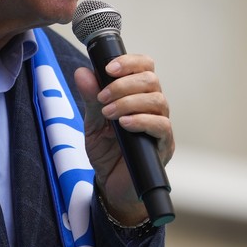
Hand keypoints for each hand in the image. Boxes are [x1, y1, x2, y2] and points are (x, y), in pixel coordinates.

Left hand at [74, 54, 173, 224]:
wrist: (111, 184)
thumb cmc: (106, 150)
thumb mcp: (92, 121)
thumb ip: (90, 97)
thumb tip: (83, 72)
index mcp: (138, 95)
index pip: (144, 67)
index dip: (129, 62)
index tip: (108, 68)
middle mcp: (153, 106)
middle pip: (151, 79)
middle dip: (123, 84)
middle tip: (102, 98)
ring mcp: (161, 125)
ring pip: (157, 100)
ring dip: (129, 102)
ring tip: (109, 113)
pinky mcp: (164, 145)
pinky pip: (161, 125)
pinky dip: (141, 120)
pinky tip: (124, 123)